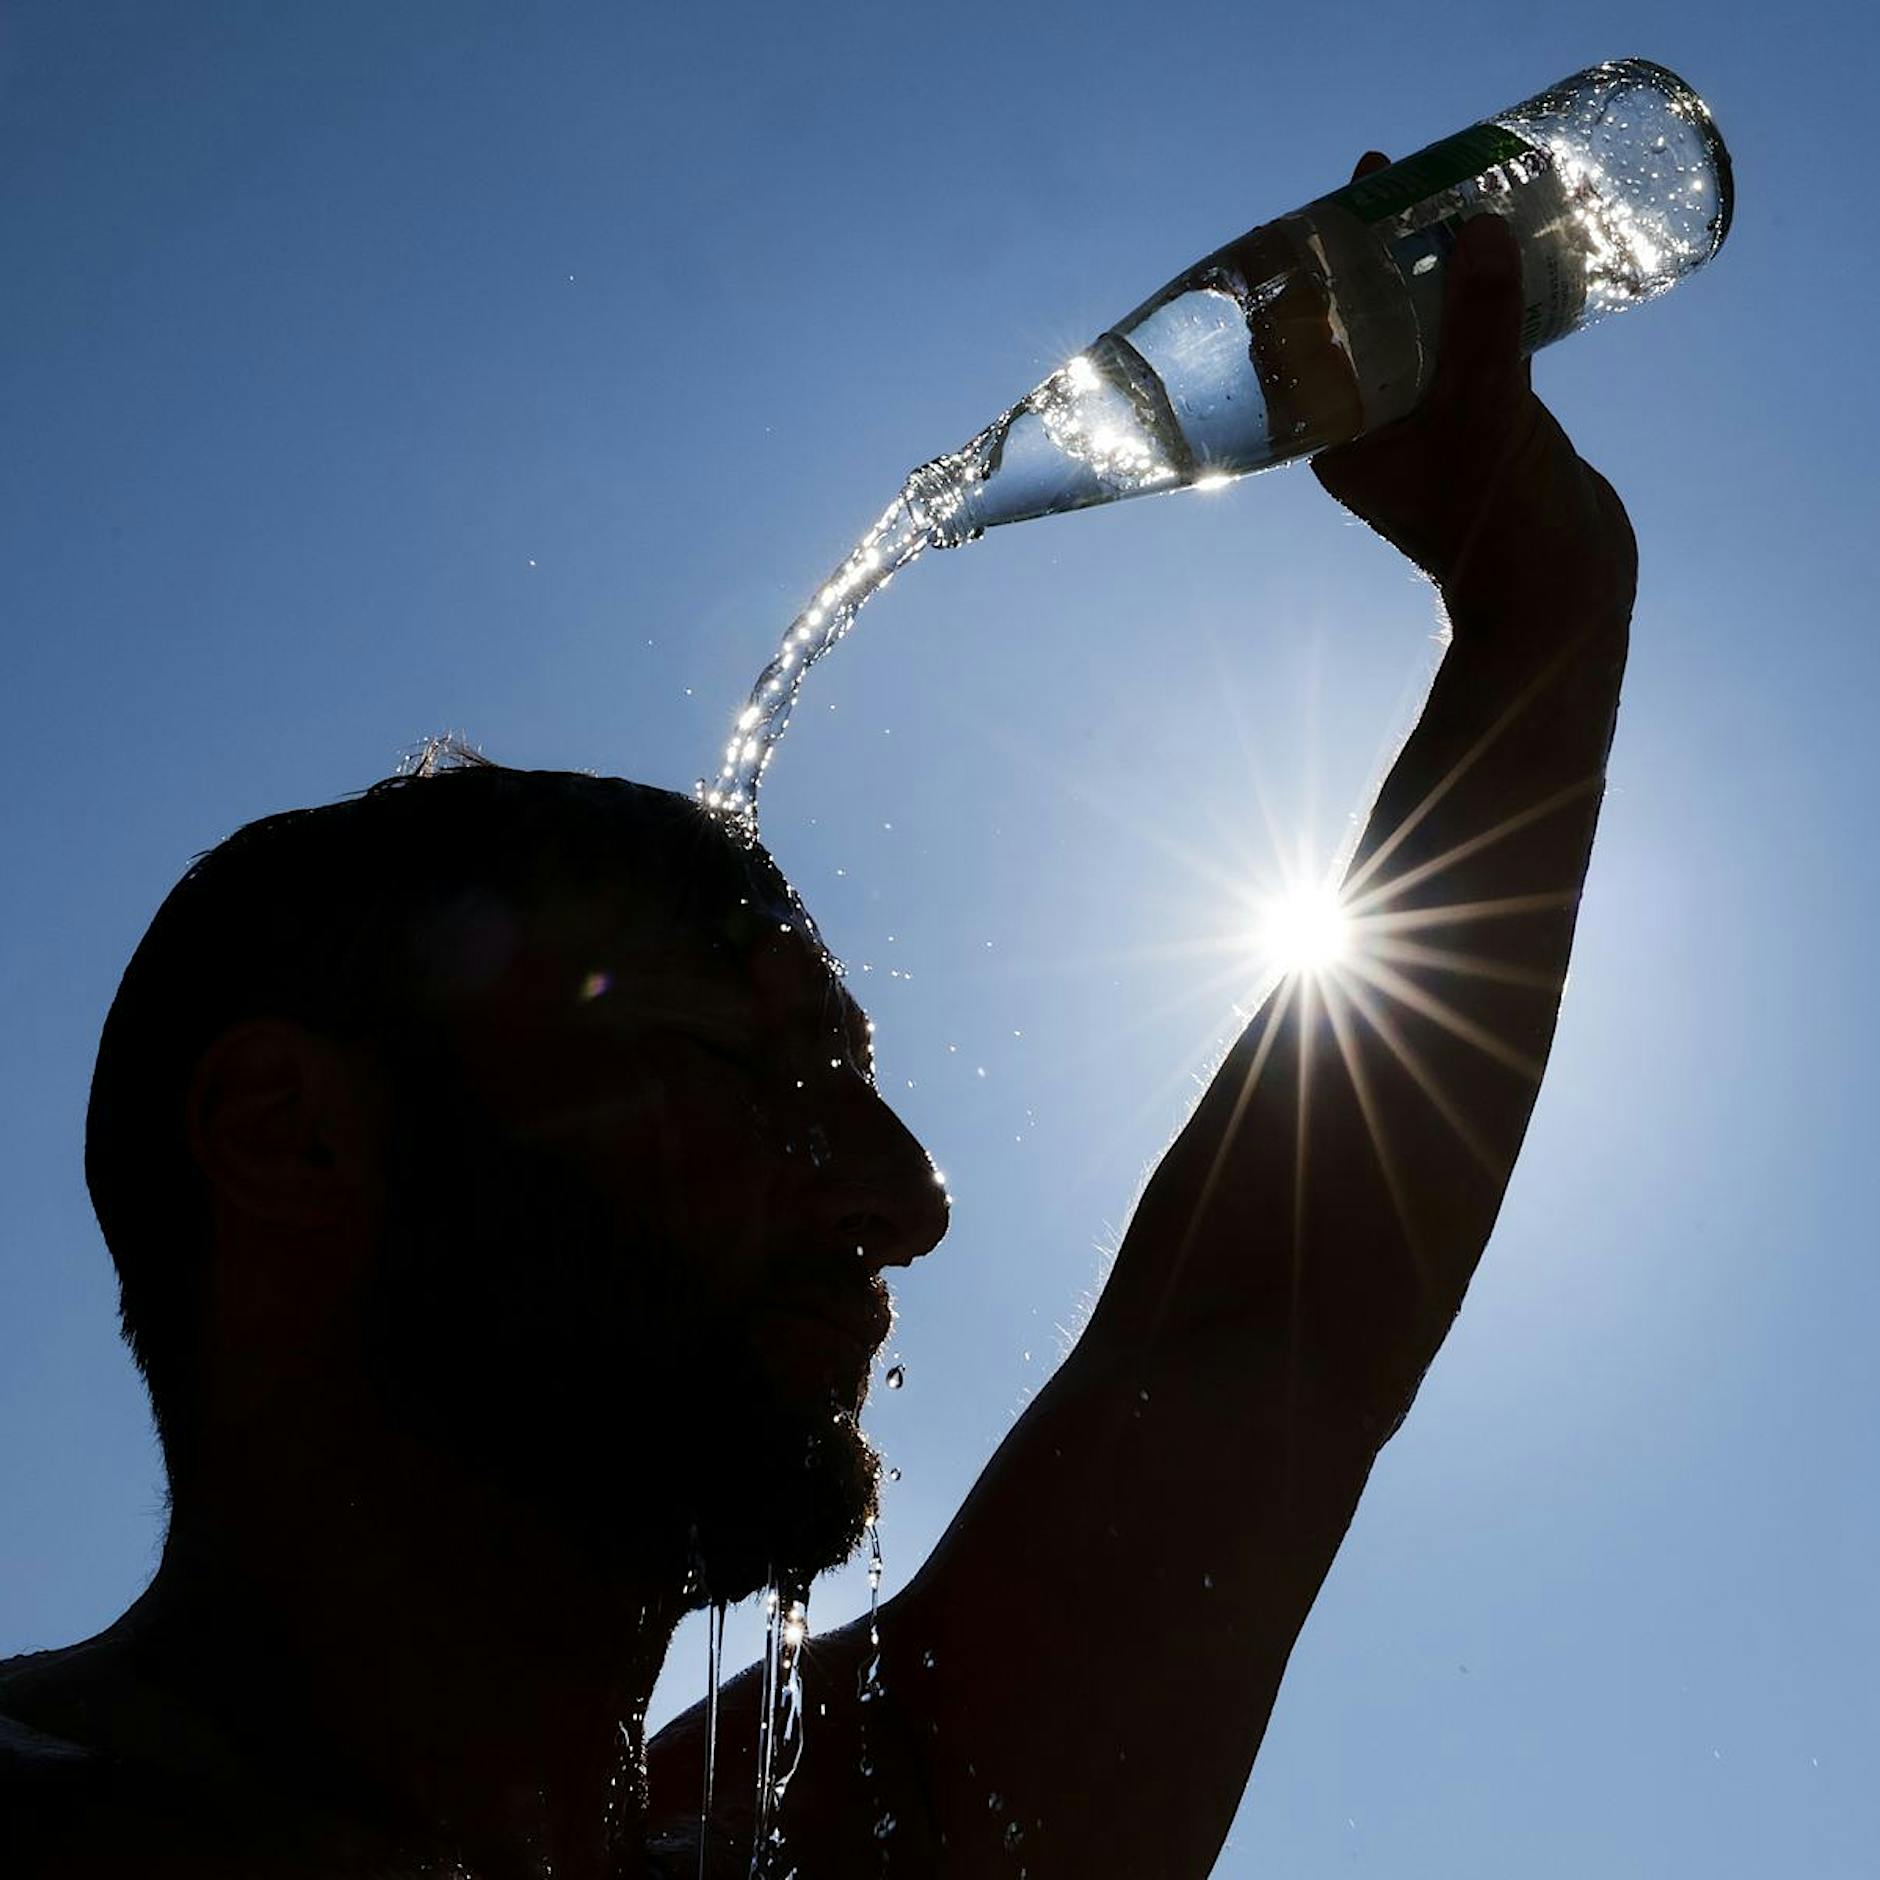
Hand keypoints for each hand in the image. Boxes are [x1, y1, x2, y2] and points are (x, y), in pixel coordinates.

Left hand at [1311, 152, 1636, 634]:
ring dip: (1438, 272)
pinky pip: (1478, 347)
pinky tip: (1507, 251)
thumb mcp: (1486, 410)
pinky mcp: (1487, 425)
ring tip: (1454, 195)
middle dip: (1380, 256)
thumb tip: (1473, 226)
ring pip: (1426, 331)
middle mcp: (1376, 432)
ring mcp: (1432, 428)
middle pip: (1366, 325)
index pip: (1311, 341)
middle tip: (1396, 179)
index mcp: (1342, 441)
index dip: (1319, 270)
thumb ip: (1481, 321)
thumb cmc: (1500, 523)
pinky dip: (1488, 303)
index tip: (1335, 202)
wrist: (1563, 596)